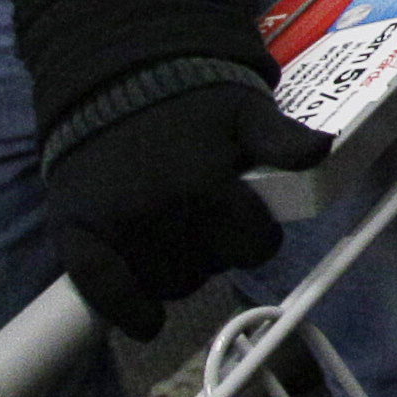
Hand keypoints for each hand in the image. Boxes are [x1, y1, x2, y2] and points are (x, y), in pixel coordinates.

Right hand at [40, 74, 320, 340]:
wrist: (114, 75)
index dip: (259, 237)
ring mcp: (115, 225)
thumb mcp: (246, 110)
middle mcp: (160, 211)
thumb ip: (282, 138)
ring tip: (175, 238)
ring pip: (167, 285)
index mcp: (206, 184)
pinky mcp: (75, 232)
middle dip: (218, 252)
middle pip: (211, 269)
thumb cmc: (190, 97)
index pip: (254, 246)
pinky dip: (128, 311)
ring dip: (178, 273)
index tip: (251, 224)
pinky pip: (103, 292)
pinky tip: (146, 321)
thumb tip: (321, 149)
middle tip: (207, 222)